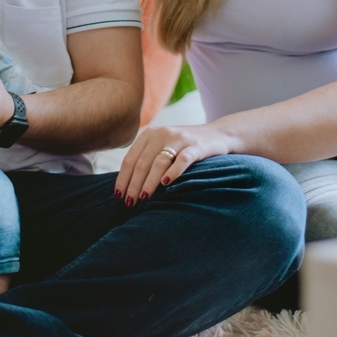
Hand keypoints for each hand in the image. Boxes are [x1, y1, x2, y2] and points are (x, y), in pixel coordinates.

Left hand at [115, 123, 238, 206]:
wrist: (217, 135)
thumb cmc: (184, 147)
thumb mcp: (163, 147)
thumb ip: (147, 159)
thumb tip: (126, 186)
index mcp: (150, 134)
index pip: (130, 158)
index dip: (123, 178)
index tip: (119, 196)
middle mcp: (163, 133)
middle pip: (142, 162)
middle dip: (134, 184)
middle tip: (130, 203)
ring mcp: (180, 138)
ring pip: (159, 162)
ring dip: (149, 182)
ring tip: (144, 198)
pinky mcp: (197, 146)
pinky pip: (182, 160)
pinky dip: (173, 172)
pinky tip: (166, 184)